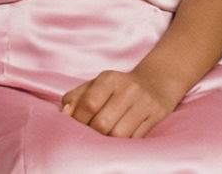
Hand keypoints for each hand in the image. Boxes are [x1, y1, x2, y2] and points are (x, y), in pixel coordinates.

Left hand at [60, 68, 180, 137]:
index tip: (76, 127)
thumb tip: (65, 114)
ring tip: (103, 138)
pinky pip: (134, 139)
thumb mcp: (96, 85)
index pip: (89, 104)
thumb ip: (75, 97)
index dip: (78, 120)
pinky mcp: (156, 117)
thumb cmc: (117, 88)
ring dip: (107, 141)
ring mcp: (144, 103)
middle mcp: (129, 89)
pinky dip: (123, 143)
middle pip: (102, 123)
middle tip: (90, 135)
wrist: (155, 83)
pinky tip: (118, 139)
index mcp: (109, 79)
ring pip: (119, 135)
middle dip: (92, 133)